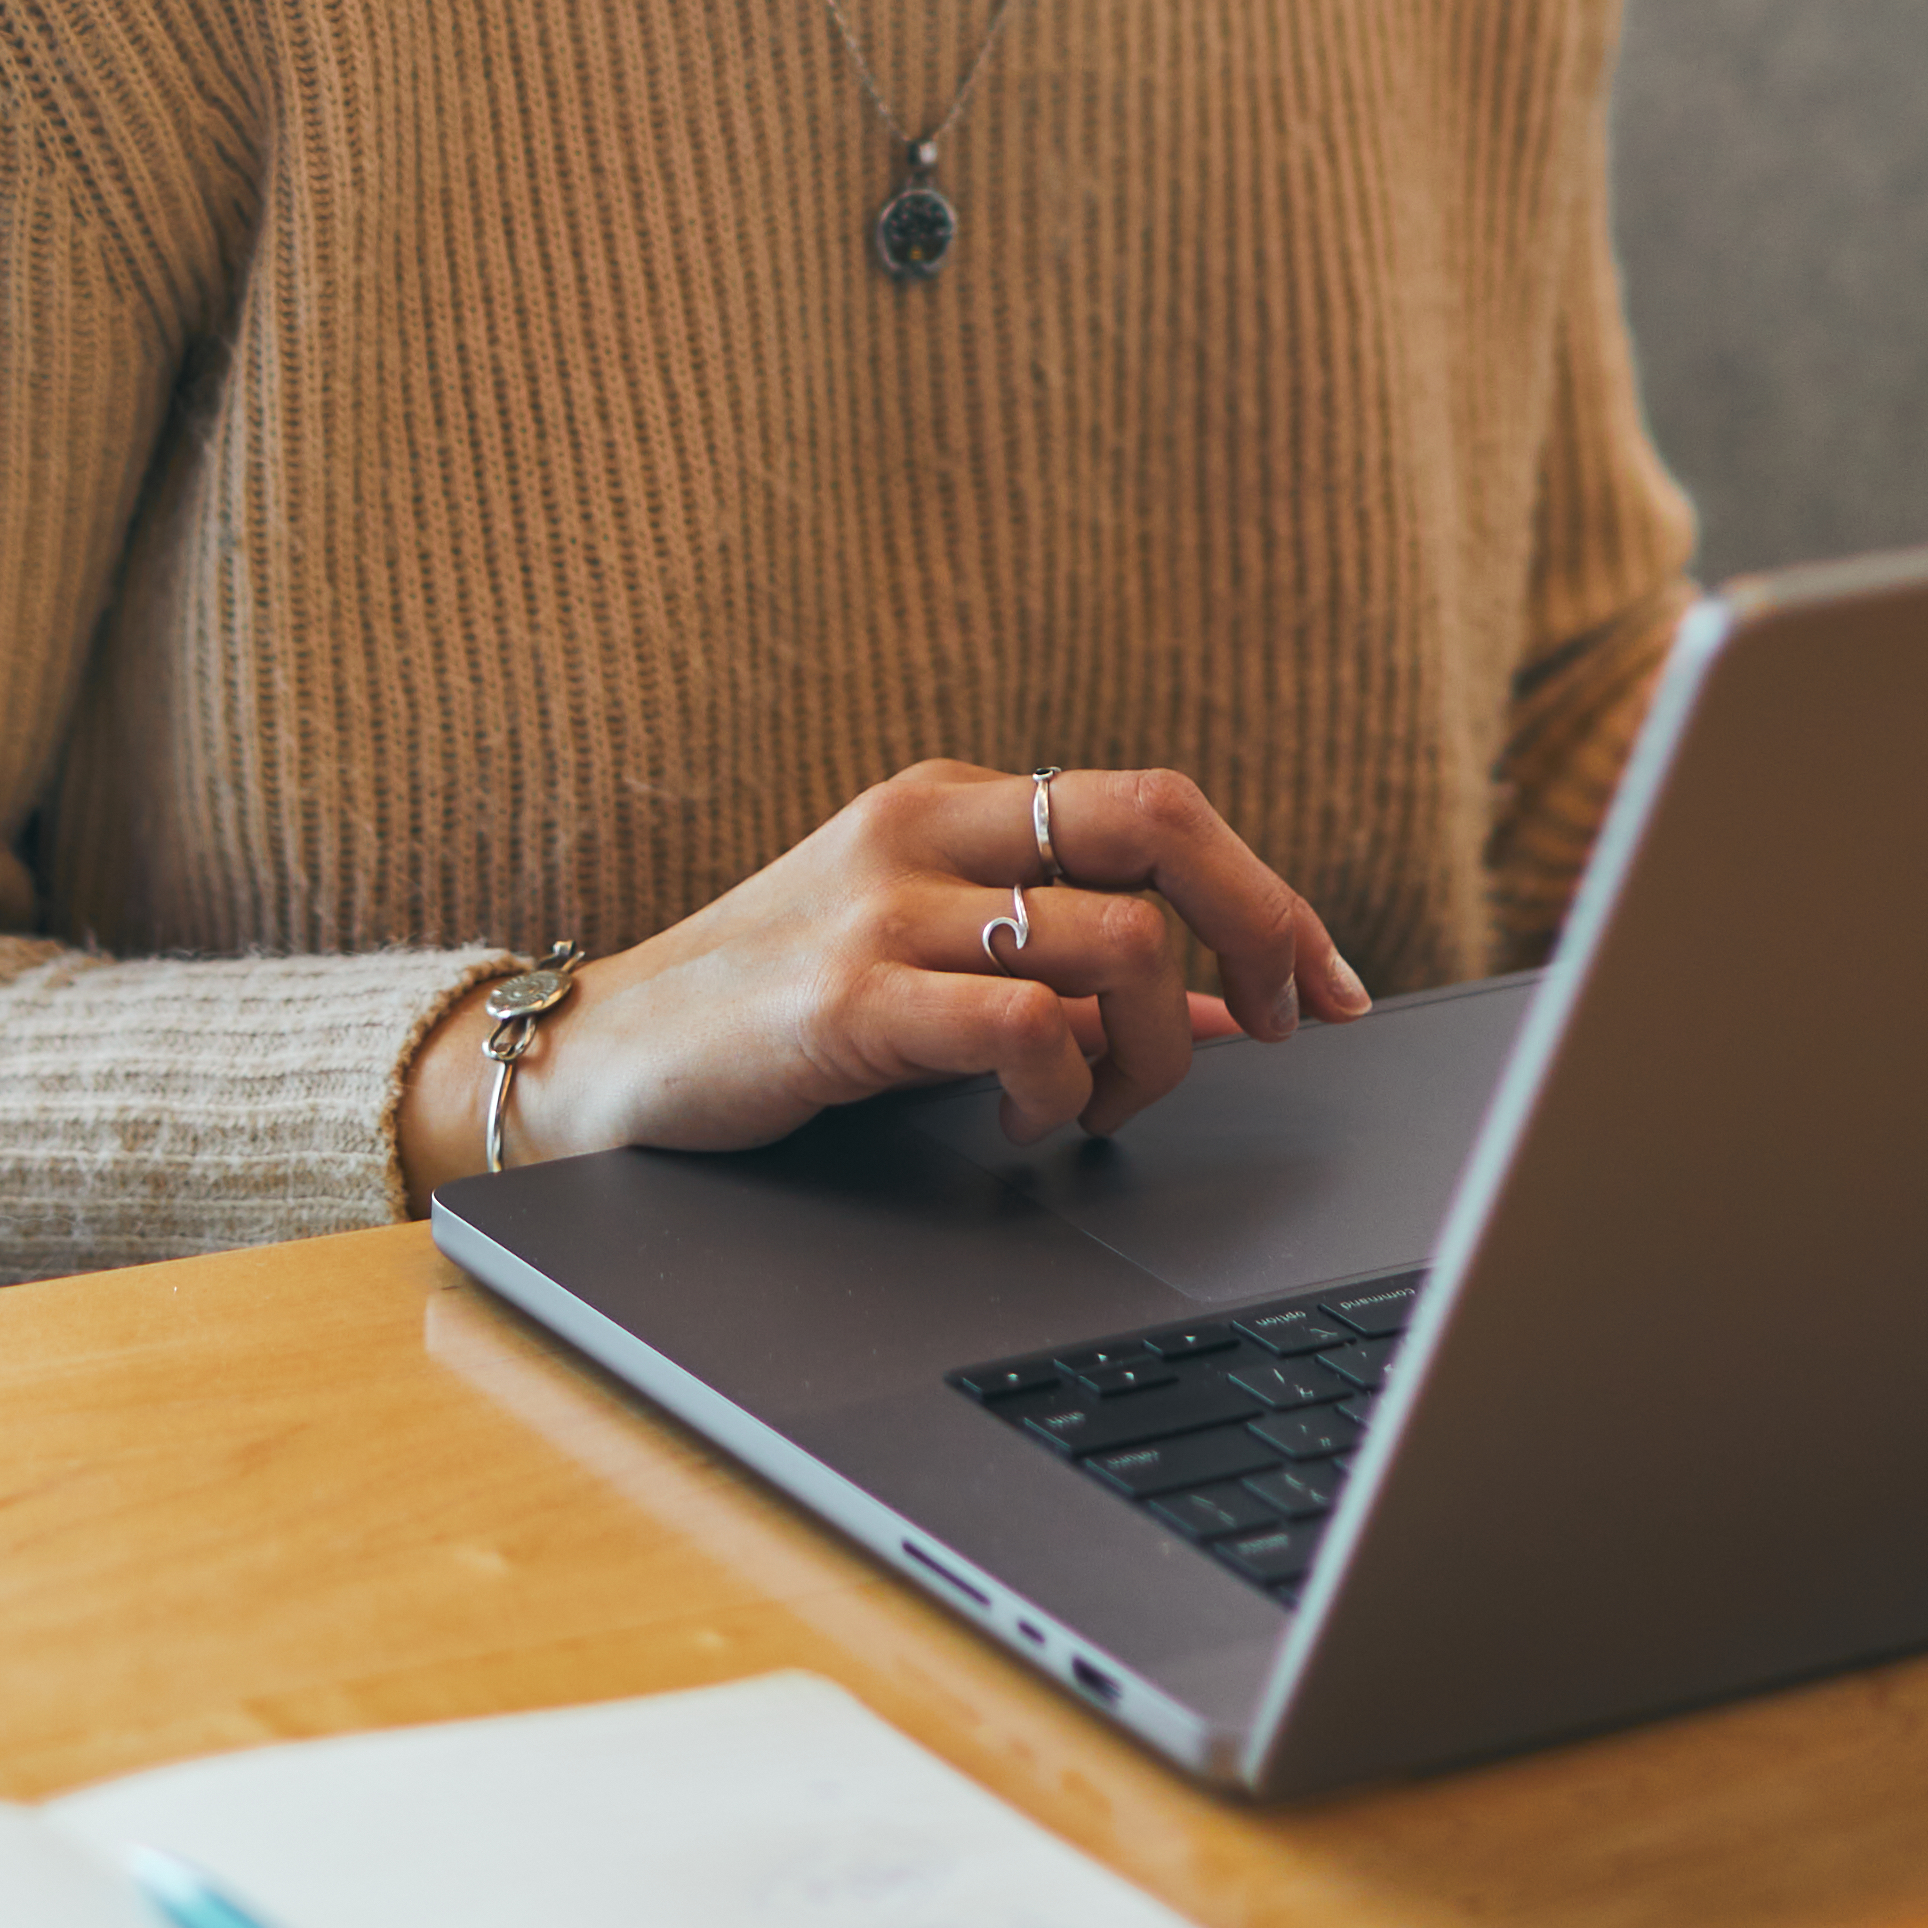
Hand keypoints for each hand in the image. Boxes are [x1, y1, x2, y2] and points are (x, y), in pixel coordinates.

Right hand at [398, 758, 1367, 1199]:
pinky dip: (1062, 1089)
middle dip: (1264, 925)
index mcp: (955, 804)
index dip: (1271, 894)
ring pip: (1119, 939)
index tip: (1330, 988)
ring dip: (1152, 1049)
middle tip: (1289, 1026)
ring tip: (1096, 1107)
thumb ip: (1068, 978)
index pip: (1163, 805)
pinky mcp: (848, 999)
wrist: (596, 1063)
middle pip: (1166, 822)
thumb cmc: (769, 1020)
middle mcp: (928, 826)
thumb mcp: (928, 969)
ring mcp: (885, 906)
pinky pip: (1026, 1024)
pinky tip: (1019, 1124)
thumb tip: (1232, 1012)